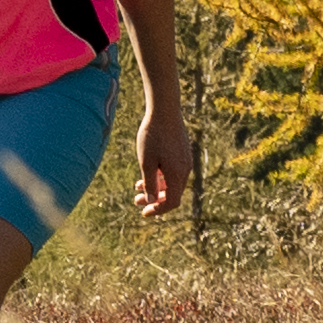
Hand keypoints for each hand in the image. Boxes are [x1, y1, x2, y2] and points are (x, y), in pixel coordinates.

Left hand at [136, 89, 200, 222]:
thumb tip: (152, 201)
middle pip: (173, 193)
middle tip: (137, 201)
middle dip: (154, 199)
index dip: (158, 210)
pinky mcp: (183, 152)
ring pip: (172, 182)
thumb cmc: (152, 135)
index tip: (144, 212)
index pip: (172, 202)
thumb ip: (149, 183)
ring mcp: (185, 160)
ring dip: (156, 187)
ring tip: (137, 185)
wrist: (164, 110)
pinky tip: (148, 171)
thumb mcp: (146, 161)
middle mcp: (185, 170)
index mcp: (177, 175)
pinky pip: (173, 171)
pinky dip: (161, 176)